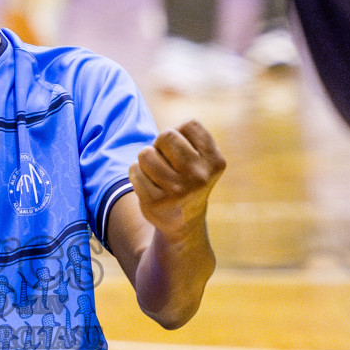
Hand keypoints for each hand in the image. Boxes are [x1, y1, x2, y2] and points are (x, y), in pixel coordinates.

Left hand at [129, 120, 224, 244]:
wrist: (185, 224)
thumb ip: (188, 138)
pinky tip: (149, 184)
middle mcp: (199, 177)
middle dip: (160, 143)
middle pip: (166, 135)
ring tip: (156, 172)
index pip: (190, 126)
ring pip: (146, 153)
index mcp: (215, 162)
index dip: (180, 133)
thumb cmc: (189, 179)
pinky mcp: (155, 203)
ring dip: (146, 159)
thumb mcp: (202, 159)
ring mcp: (177, 191)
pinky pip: (134, 170)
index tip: (182, 150)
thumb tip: (163, 136)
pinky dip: (137, 173)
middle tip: (165, 160)